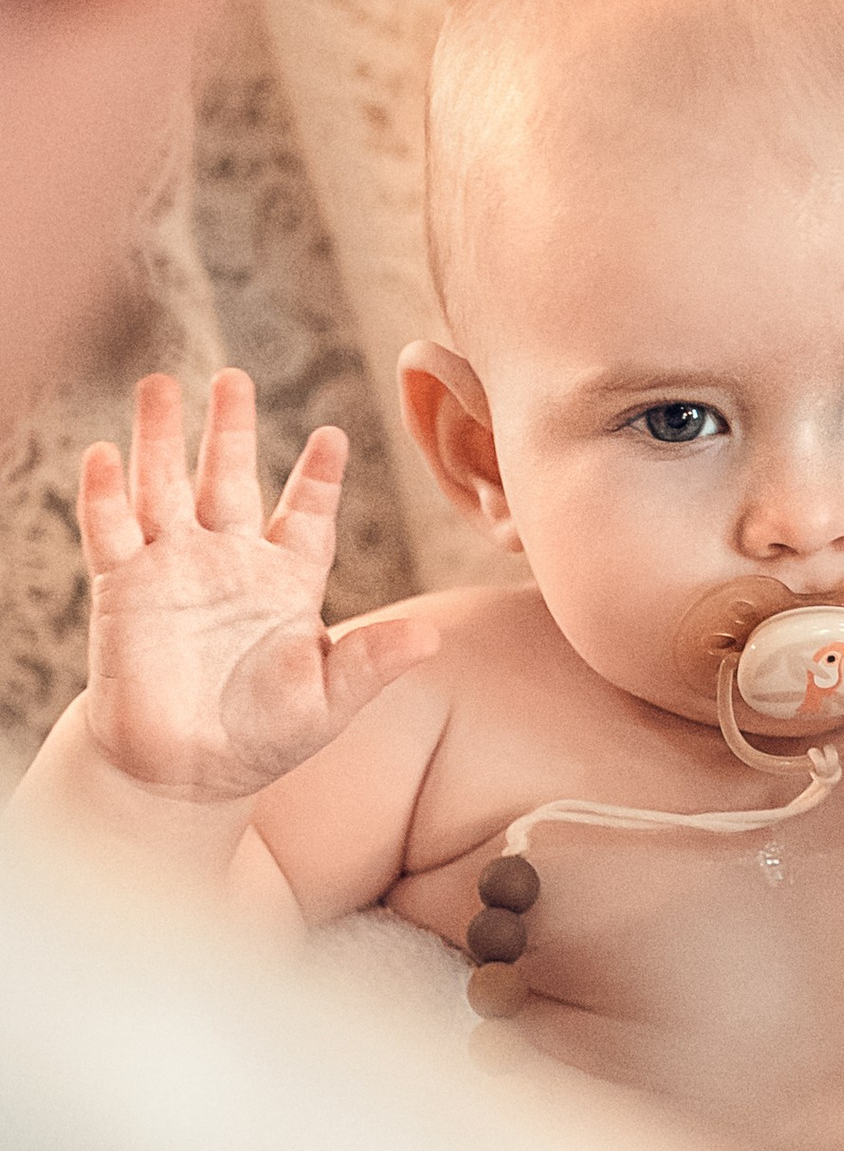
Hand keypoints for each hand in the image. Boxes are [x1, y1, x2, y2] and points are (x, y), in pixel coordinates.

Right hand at [78, 370, 437, 802]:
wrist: (185, 774)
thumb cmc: (264, 738)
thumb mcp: (329, 703)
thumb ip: (372, 664)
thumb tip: (432, 639)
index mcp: (287, 580)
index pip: (307, 514)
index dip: (319, 477)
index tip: (334, 435)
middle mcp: (230, 562)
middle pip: (229, 479)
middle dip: (229, 428)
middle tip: (233, 376)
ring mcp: (174, 570)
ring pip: (165, 488)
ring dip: (160, 438)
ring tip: (158, 384)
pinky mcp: (124, 591)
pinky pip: (112, 532)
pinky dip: (106, 494)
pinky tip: (104, 453)